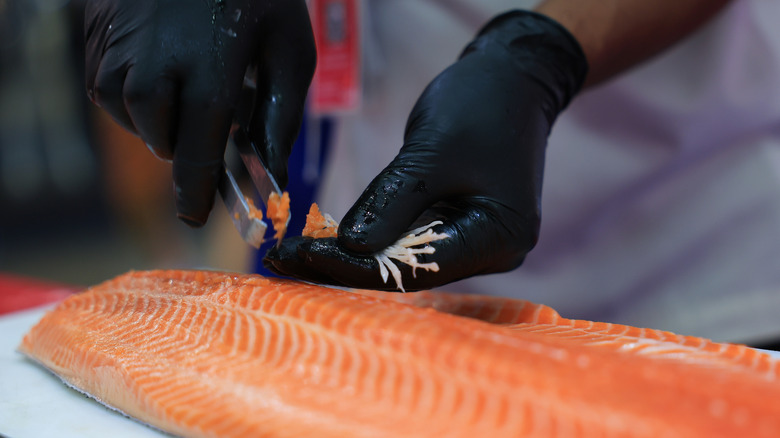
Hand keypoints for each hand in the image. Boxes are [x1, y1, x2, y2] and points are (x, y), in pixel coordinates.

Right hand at [85, 0, 314, 225]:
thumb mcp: (289, 50)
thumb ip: (281, 118)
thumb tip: (277, 176)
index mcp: (206, 76)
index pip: (194, 161)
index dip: (196, 197)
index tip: (196, 220)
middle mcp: (152, 73)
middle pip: (167, 147)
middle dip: (194, 142)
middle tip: (218, 104)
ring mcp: (117, 58)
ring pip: (140, 125)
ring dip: (169, 118)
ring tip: (194, 75)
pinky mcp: (96, 47)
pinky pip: (115, 98)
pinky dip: (142, 96)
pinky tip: (165, 64)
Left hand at [265, 10, 586, 290]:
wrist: (513, 78)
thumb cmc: (482, 106)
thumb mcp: (431, 153)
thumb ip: (390, 202)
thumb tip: (348, 246)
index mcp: (498, 238)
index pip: (415, 269)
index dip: (354, 267)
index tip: (301, 254)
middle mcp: (492, 250)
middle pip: (409, 271)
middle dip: (347, 265)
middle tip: (284, 258)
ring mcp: (475, 239)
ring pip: (404, 258)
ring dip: (353, 255)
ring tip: (296, 252)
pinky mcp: (457, 224)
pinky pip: (408, 239)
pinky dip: (371, 236)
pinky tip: (329, 238)